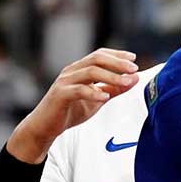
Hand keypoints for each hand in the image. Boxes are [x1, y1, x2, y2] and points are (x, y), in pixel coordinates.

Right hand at [8, 48, 139, 163]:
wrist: (46, 126)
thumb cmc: (70, 110)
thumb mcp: (98, 99)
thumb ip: (115, 88)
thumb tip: (134, 79)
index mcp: (80, 69)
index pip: (99, 55)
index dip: (117, 55)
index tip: (133, 58)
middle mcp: (72, 71)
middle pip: (96, 59)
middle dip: (117, 63)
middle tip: (133, 69)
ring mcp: (65, 82)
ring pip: (89, 72)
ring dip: (110, 76)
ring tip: (126, 82)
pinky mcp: (60, 95)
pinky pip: (78, 90)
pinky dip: (93, 92)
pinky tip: (105, 97)